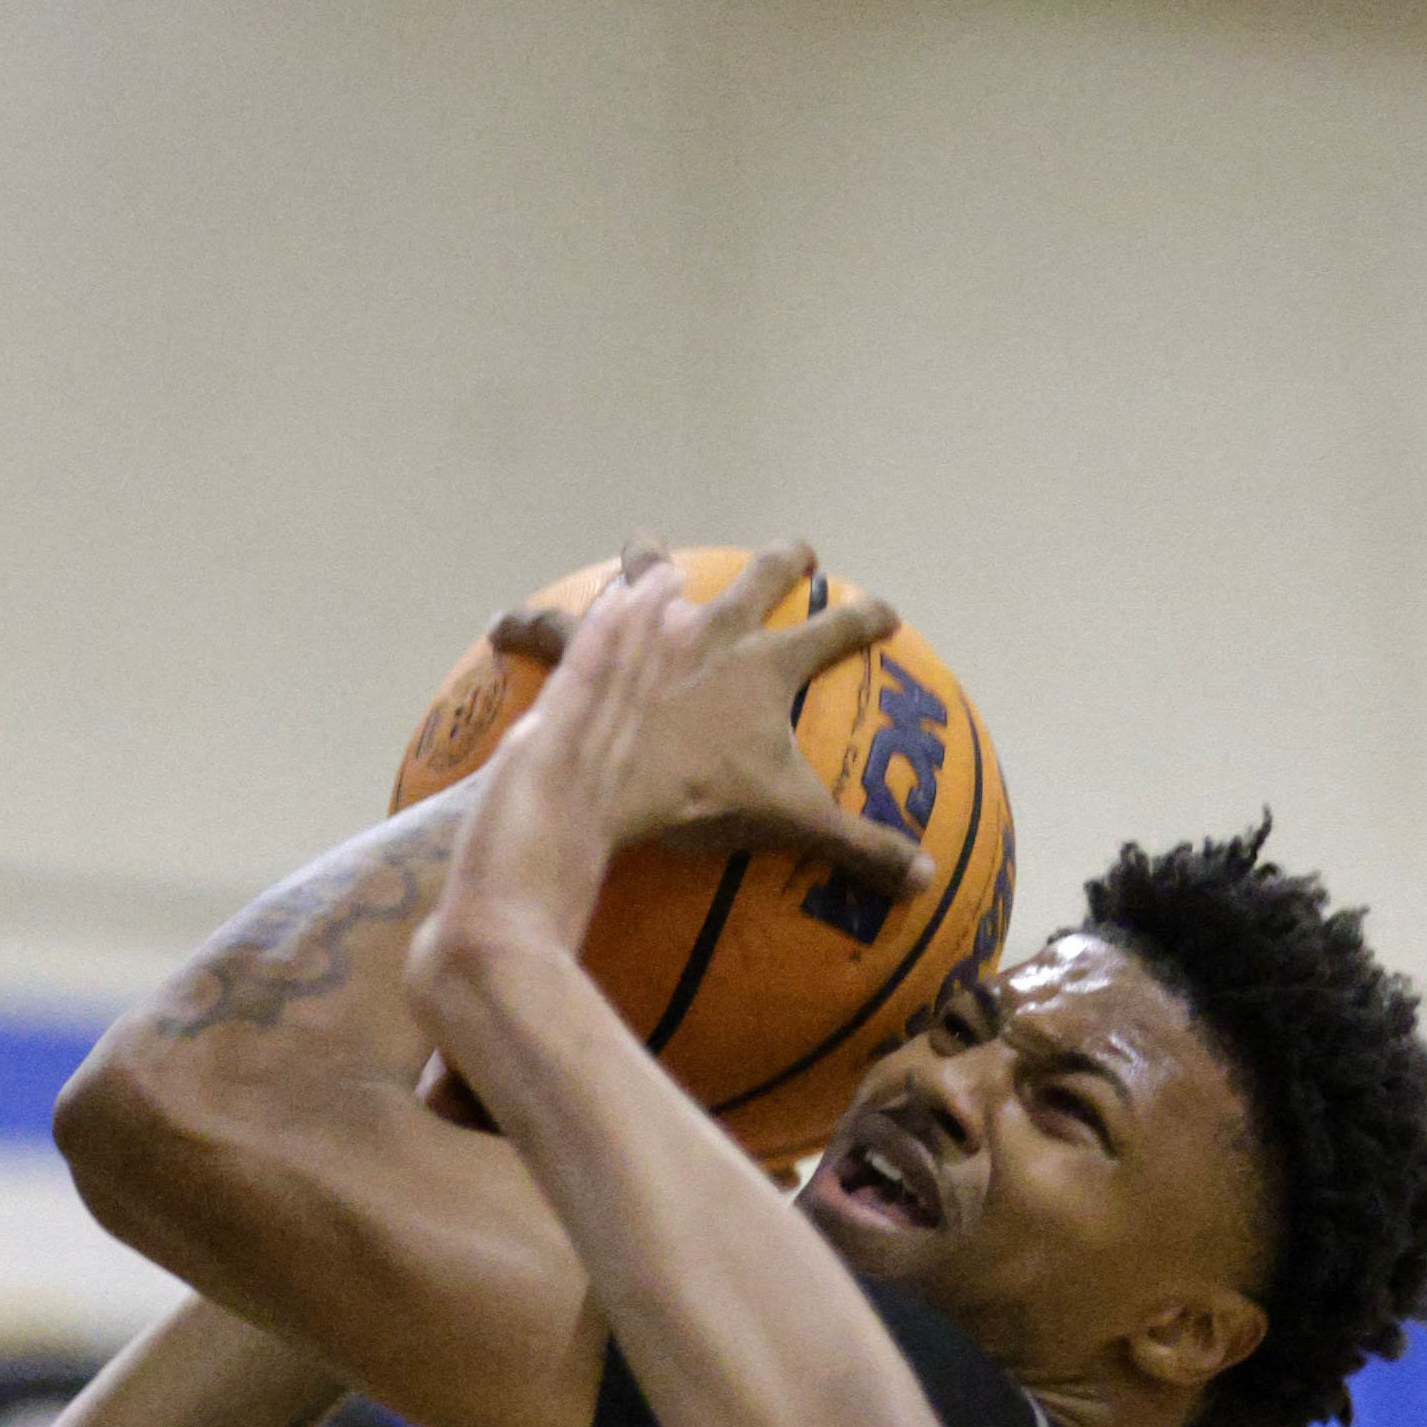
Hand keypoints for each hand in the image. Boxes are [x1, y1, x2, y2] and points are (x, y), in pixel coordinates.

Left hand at [487, 545, 927, 876]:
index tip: (885, 613)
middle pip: (763, 577)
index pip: (837, 630)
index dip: (867, 619)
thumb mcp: (791, 821)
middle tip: (798, 553)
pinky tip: (502, 626)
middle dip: (785, 561)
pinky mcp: (590, 650)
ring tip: (643, 546)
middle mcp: (714, 630)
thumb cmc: (708, 798)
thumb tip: (924, 880)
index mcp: (768, 663)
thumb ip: (859, 848)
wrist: (620, 786)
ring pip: (653, 573)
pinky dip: (529, 627)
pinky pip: (552, 629)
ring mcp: (650, 633)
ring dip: (650, 559)